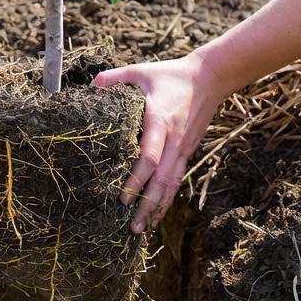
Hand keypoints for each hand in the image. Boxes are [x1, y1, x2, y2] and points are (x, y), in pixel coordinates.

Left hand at [93, 51, 226, 233]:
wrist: (209, 78)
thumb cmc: (170, 75)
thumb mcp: (141, 71)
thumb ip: (115, 78)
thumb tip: (92, 86)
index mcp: (160, 121)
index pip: (150, 156)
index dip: (136, 179)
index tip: (123, 197)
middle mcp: (173, 139)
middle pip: (162, 180)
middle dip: (147, 205)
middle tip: (132, 227)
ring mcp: (183, 148)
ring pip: (171, 184)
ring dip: (158, 208)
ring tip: (143, 229)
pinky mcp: (187, 151)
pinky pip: (177, 179)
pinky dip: (167, 199)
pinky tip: (157, 214)